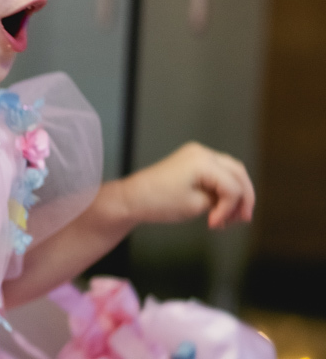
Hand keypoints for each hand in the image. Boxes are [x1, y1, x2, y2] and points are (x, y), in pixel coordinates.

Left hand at [121, 141, 255, 229]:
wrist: (133, 198)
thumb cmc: (160, 202)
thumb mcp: (196, 205)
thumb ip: (220, 201)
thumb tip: (235, 201)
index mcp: (202, 161)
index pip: (233, 187)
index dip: (230, 209)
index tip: (215, 224)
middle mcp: (202, 152)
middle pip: (239, 174)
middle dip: (243, 199)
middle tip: (243, 220)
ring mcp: (197, 154)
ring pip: (231, 172)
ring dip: (235, 195)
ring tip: (231, 218)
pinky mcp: (192, 161)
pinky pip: (218, 173)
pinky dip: (222, 190)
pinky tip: (220, 208)